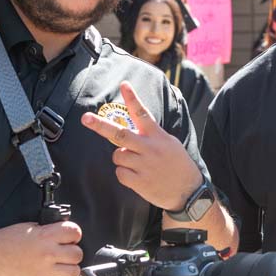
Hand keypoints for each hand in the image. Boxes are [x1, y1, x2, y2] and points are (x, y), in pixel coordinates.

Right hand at [0, 220, 83, 275]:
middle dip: (73, 253)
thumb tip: (60, 234)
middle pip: (77, 254)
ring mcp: (44, 271)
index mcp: (44, 236)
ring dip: (71, 269)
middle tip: (65, 254)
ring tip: (63, 267)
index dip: (74, 235)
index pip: (74, 232)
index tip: (70, 238)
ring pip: (74, 272)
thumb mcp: (27, 227)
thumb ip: (46, 230)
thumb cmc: (3, 242)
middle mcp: (47, 253)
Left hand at [81, 81, 202, 210]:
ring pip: (117, 155)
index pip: (142, 113)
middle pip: (120, 133)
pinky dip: (124, 174)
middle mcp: (150, 147)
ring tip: (136, 163)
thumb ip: (150, 135)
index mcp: (157, 135)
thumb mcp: (169, 142)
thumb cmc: (176, 164)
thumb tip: (128, 131)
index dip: (132, 98)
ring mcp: (144, 165)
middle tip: (85, 118)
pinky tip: (137, 176)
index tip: (124, 85)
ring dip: (121, 158)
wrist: (189, 190)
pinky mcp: (140, 181)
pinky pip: (120, 173)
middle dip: (101, 125)